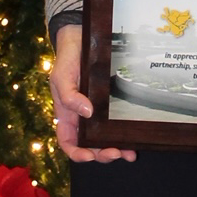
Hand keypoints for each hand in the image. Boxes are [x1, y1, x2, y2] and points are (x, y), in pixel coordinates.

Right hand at [49, 24, 134, 163]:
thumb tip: (86, 112)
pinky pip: (118, 124)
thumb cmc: (67, 60)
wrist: (80, 40)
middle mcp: (82, 118)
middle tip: (116, 153)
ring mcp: (98, 113)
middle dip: (102, 153)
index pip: (69, 142)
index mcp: (67, 116)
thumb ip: (69, 96)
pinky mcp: (111, 106)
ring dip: (117, 149)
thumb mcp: (61, 77)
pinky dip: (126, 134)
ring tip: (129, 152)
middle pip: (90, 145)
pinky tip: (135, 139)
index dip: (77, 153)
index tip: (89, 156)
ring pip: (106, 139)